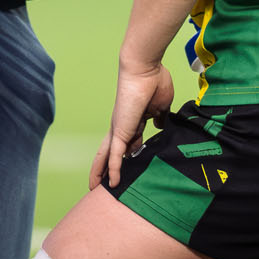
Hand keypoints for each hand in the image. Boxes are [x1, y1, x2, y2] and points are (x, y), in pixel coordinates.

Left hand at [91, 59, 175, 188]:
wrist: (145, 69)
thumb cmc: (154, 82)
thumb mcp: (162, 105)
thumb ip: (160, 117)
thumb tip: (160, 124)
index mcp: (134, 120)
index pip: (130, 142)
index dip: (130, 155)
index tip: (132, 167)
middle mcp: (123, 126)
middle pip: (110, 151)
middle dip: (106, 167)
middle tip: (102, 182)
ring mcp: (119, 129)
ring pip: (107, 156)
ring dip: (102, 172)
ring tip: (96, 188)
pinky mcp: (120, 131)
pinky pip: (115, 155)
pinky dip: (113, 169)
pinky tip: (113, 183)